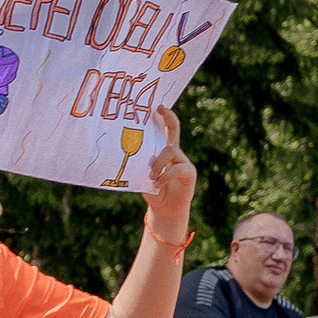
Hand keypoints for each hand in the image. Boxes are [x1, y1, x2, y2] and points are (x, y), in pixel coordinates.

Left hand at [142, 104, 196, 240]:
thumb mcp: (142, 177)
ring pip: (171, 150)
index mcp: (164, 151)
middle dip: (169, 117)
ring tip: (151, 176)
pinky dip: (165, 175)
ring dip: (158, 162)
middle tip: (160, 109)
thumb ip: (141, 166)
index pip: (166, 129)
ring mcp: (183, 162)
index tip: (157, 107)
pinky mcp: (189, 173)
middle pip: (174, 129)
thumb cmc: (153, 192)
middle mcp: (175, 153)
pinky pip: (177, 168)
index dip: (164, 116)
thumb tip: (128, 155)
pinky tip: (158, 183)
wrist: (165, 210)